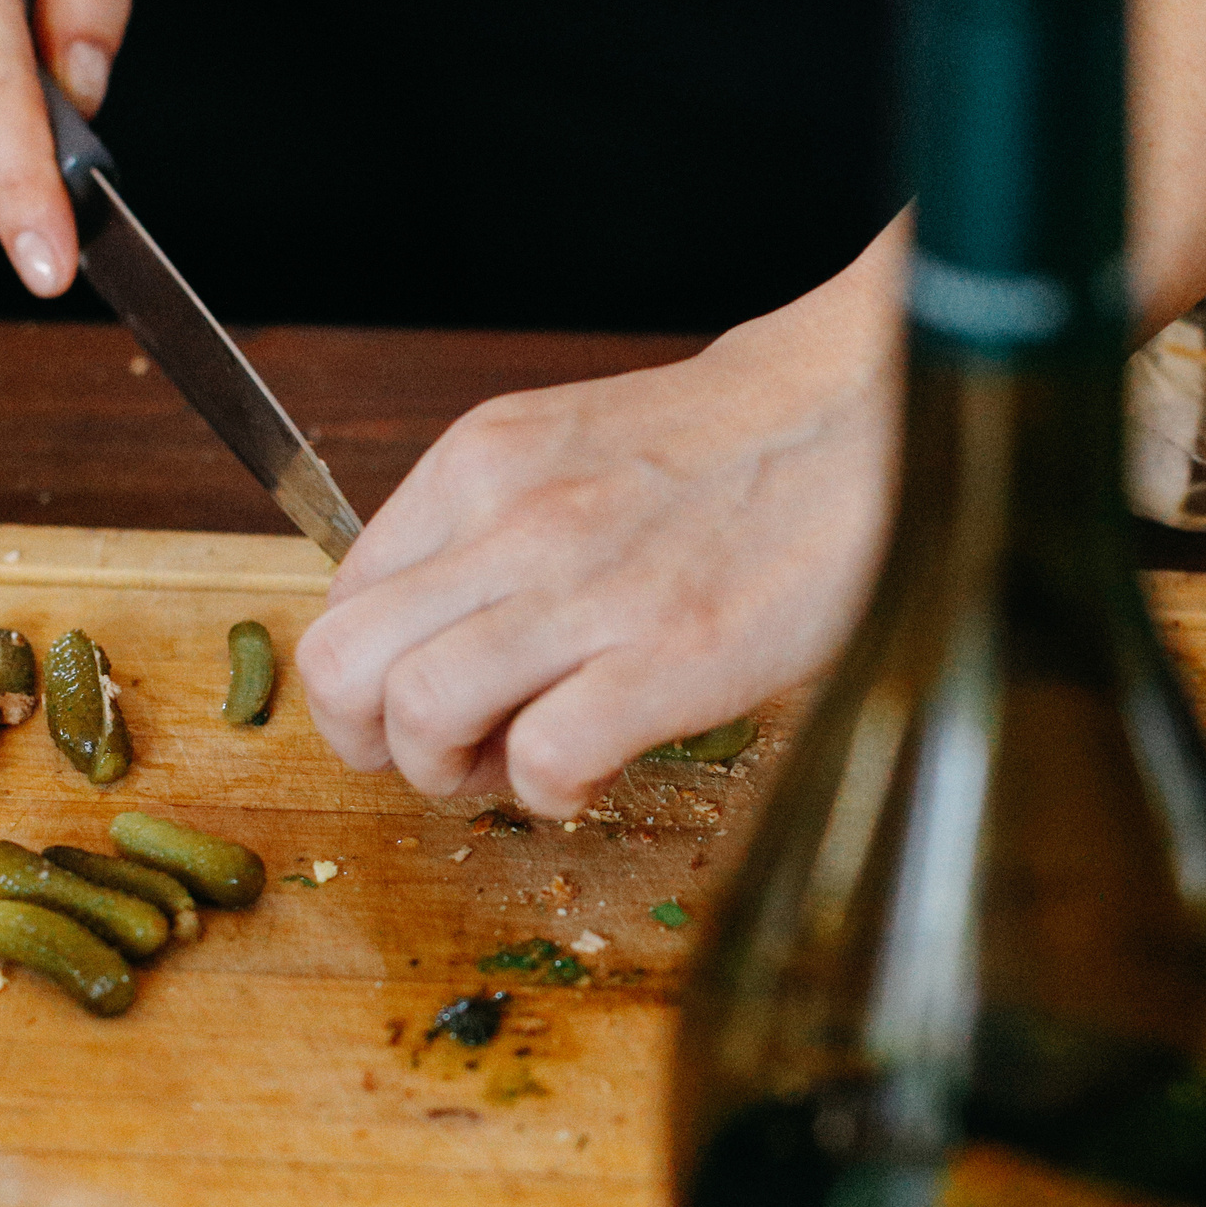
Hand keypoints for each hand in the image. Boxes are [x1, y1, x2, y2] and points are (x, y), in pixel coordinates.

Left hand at [298, 218, 909, 818]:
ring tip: (519, 760)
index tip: (423, 703)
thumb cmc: (731, 451)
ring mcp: (585, 589)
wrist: (866, 415)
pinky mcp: (668, 656)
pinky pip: (542, 761)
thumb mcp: (567, 453)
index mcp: (476, 466)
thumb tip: (434, 634)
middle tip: (450, 751)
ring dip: (449, 773)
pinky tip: (600, 766)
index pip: (340, 602)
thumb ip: (487, 530)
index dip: (366, 683)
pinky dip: (553, 791)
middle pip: (341, 665)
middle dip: (375, 743)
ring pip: (416, 714)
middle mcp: (510, 519)